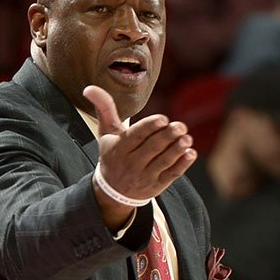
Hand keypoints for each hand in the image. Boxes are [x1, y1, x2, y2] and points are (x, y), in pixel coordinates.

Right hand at [83, 85, 196, 230]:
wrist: (112, 191)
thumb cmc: (112, 155)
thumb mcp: (106, 133)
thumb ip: (104, 109)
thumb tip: (89, 88)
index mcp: (119, 148)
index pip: (136, 136)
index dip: (150, 127)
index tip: (163, 118)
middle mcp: (131, 163)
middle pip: (151, 148)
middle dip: (167, 137)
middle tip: (180, 126)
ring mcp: (145, 176)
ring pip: (162, 162)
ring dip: (176, 150)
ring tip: (187, 138)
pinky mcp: (157, 186)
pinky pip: (171, 175)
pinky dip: (182, 165)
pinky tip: (190, 154)